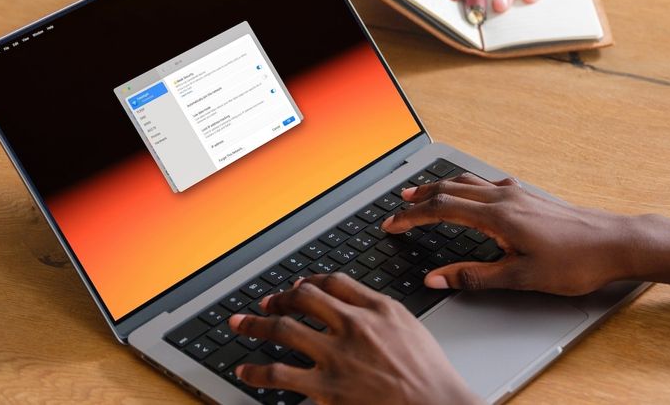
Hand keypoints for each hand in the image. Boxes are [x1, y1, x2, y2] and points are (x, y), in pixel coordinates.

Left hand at [228, 273, 478, 404]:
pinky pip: (279, 375)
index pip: (332, 282)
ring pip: (282, 331)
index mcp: (375, 308)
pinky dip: (256, 372)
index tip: (297, 286)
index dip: (308, 281)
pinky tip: (246, 371)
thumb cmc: (429, 373)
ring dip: (255, 325)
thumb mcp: (408, 326)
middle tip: (265, 303)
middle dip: (278, 299)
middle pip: (302, 299)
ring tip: (240, 324)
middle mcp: (352, 326)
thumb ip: (377, 308)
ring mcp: (336, 357)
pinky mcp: (326, 388)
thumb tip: (351, 299)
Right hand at [382, 174, 669, 295]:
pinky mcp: (527, 196)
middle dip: (418, 199)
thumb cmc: (574, 262)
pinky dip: (462, 186)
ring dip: (438, 188)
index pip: (440, 210)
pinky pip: (483, 184)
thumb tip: (436, 279)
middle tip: (395, 208)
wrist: (616, 243)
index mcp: (496, 216)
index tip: (391, 225)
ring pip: (465, 183)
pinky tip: (465, 194)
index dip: (411, 217)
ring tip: (420, 193)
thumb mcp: (520, 277)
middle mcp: (503, 198)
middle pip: (448, 190)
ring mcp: (516, 193)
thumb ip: (473, 277)